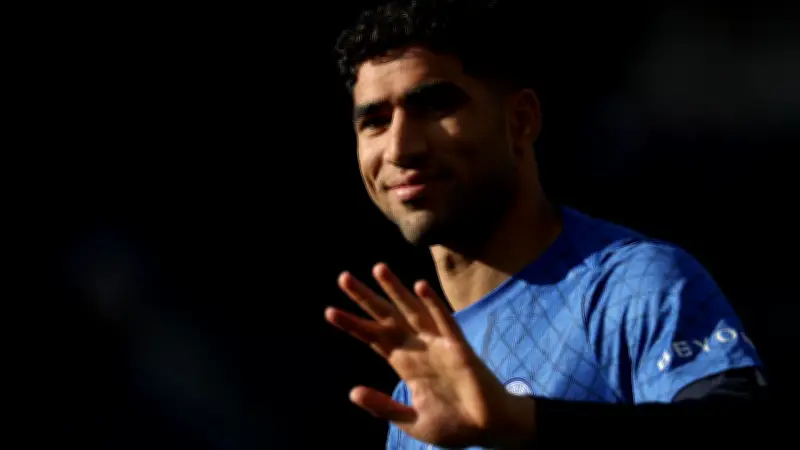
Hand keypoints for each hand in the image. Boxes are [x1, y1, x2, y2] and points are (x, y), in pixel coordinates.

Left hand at [325, 263, 535, 447]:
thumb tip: (353, 392)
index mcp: (405, 363)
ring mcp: (438, 344)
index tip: (330, 311)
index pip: (374, 337)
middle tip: (343, 277)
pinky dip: (432, 303)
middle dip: (366, 297)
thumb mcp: (412, 421)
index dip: (353, 324)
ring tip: (378, 269)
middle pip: (387, 317)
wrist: (488, 431)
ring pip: (412, 310)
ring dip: (396, 290)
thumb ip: (384, 407)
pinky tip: (420, 286)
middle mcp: (418, 347)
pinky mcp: (458, 348)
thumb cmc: (453, 425)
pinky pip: (444, 321)